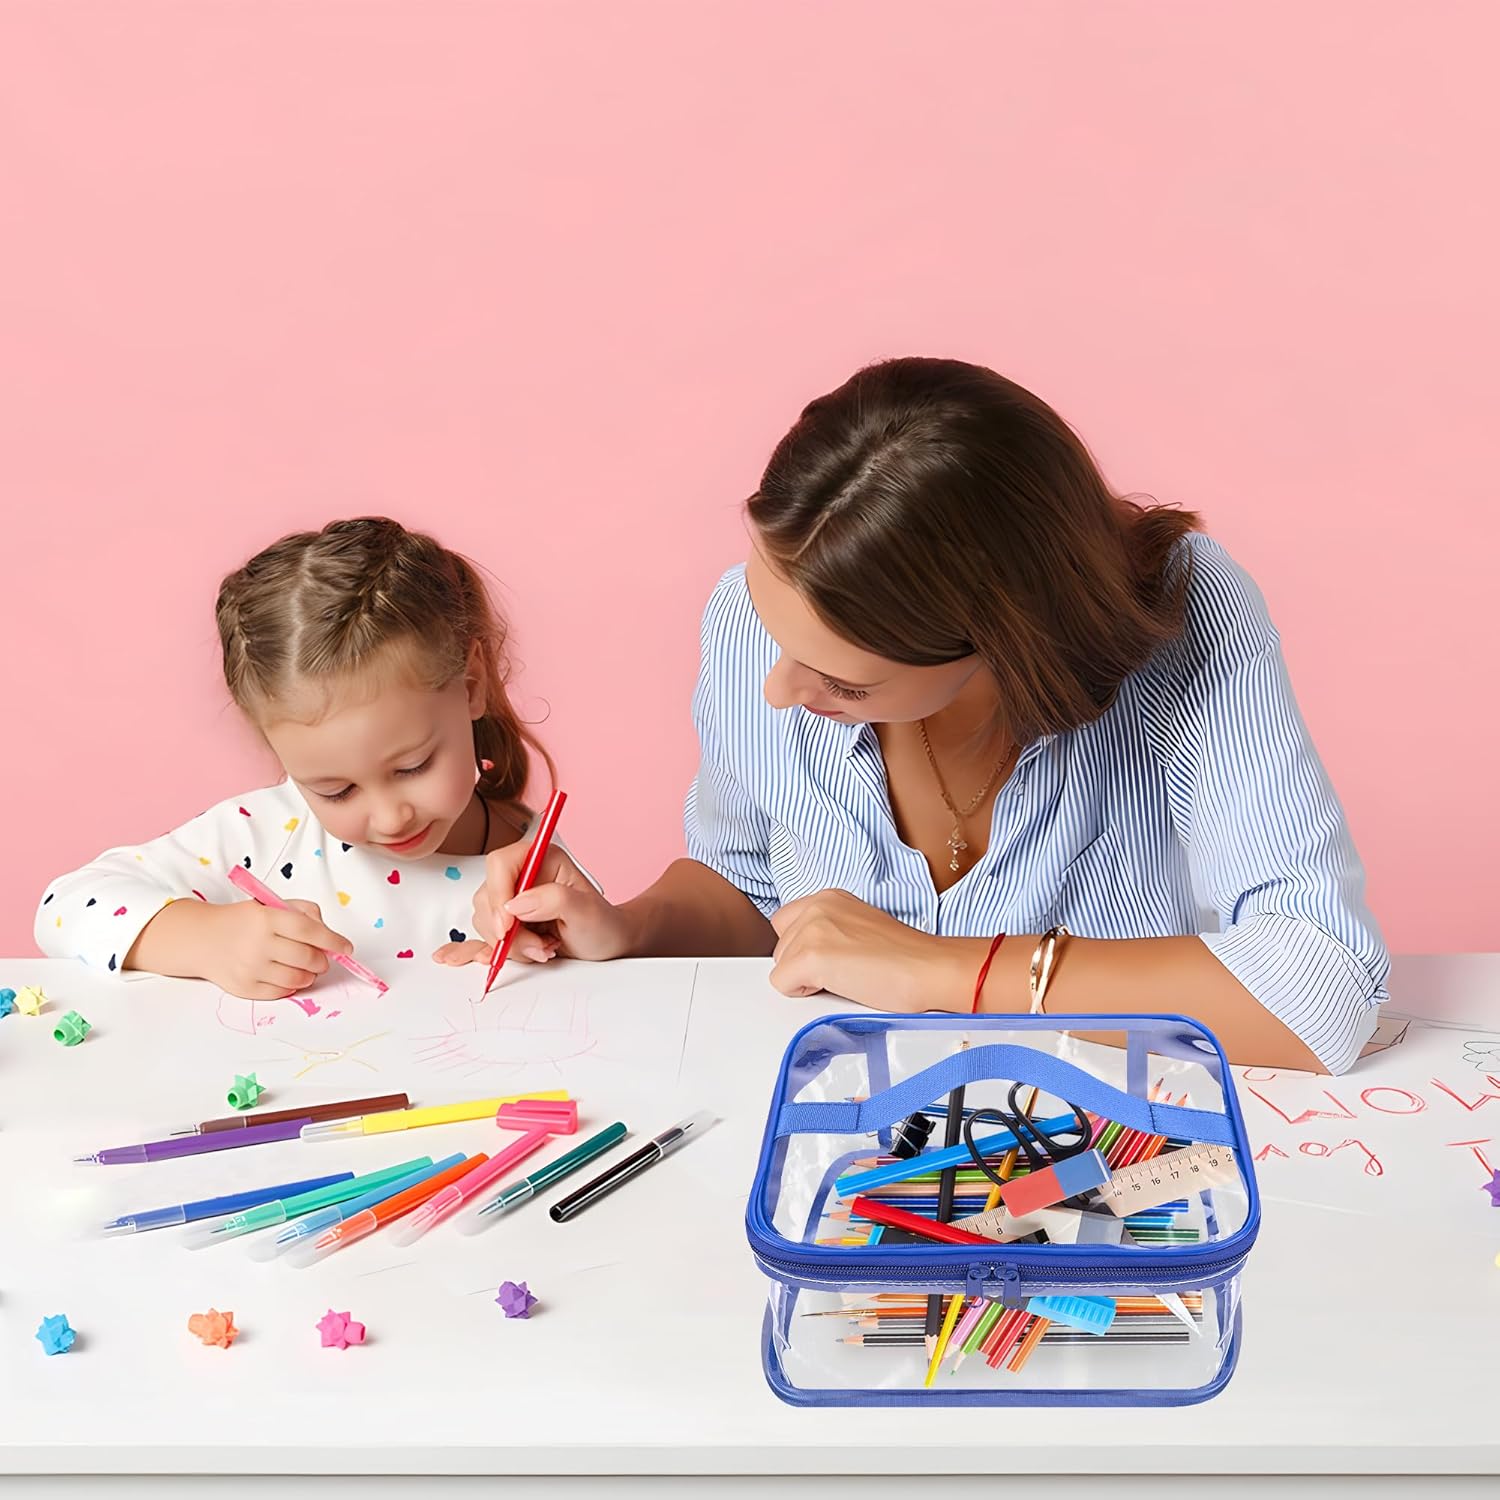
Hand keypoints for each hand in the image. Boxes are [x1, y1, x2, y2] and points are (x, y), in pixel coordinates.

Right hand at [197, 899, 353, 1000]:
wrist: (202, 939)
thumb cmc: (243, 921)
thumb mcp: (271, 905)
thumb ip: (303, 912)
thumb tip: (328, 934)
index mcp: (267, 919)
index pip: (309, 931)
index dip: (333, 941)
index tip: (347, 948)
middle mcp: (258, 944)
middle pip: (308, 958)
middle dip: (322, 960)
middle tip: (321, 958)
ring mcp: (251, 968)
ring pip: (298, 979)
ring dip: (309, 975)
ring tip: (304, 966)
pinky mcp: (245, 988)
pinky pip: (282, 992)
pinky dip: (291, 986)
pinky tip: (286, 974)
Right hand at [469, 841, 633, 963]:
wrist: (606, 945)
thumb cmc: (602, 923)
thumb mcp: (586, 910)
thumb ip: (554, 900)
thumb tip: (515, 904)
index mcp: (541, 859)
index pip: (501, 865)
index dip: (498, 895)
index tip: (508, 926)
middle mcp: (522, 876)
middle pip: (488, 898)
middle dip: (509, 931)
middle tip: (540, 946)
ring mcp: (511, 901)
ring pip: (485, 922)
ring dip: (511, 945)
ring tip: (544, 948)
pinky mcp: (506, 924)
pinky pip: (483, 936)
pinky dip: (489, 951)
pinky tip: (487, 955)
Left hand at [768, 889, 970, 1011]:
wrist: (929, 968)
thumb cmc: (907, 958)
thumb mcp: (859, 929)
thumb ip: (830, 932)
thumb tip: (808, 956)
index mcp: (828, 897)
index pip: (786, 924)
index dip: (803, 949)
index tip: (830, 959)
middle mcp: (816, 906)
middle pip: (780, 947)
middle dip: (802, 966)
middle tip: (843, 972)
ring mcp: (811, 929)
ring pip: (780, 967)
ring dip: (805, 981)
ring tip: (846, 978)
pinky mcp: (810, 957)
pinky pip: (782, 986)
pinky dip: (805, 995)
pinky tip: (839, 987)